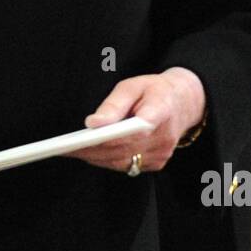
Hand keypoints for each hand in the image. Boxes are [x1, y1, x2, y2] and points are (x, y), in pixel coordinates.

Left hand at [65, 67, 206, 172]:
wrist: (185, 103)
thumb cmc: (154, 91)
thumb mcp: (133, 85)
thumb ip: (114, 103)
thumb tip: (93, 123)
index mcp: (161, 110)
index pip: (137, 126)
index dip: (111, 133)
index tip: (88, 132)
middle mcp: (164, 136)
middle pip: (123, 148)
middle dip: (92, 149)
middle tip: (65, 147)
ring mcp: (162, 153)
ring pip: (123, 161)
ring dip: (96, 158)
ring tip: (71, 151)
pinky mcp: (158, 162)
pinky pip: (128, 165)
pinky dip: (108, 160)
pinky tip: (91, 154)